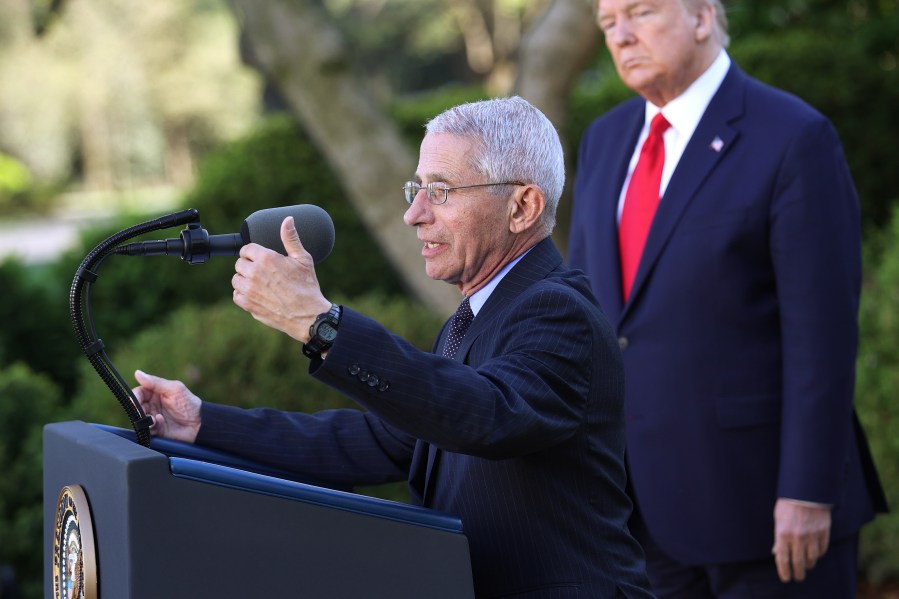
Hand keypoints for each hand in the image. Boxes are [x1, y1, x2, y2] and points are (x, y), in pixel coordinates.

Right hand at [133, 370, 201, 442]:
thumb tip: (137, 373)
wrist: (200, 424)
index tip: (135, 400)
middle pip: (136, 406)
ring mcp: (154, 417)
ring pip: (139, 418)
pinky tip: (160, 422)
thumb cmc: (189, 404)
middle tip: (142, 412)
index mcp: (157, 392)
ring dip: (144, 418)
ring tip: (153, 419)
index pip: (139, 392)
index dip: (135, 396)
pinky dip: (151, 426)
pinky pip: (147, 429)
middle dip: (137, 409)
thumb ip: (155, 382)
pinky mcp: (156, 429)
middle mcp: (153, 404)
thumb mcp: (174, 390)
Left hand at [231, 216, 331, 341]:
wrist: (308, 316)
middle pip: (240, 263)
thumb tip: (288, 220)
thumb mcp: (303, 259)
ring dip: (244, 280)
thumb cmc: (307, 286)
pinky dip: (243, 294)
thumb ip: (291, 238)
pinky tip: (256, 294)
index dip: (254, 252)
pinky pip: (236, 295)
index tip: (260, 258)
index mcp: (266, 258)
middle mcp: (254, 272)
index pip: (247, 248)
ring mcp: (249, 289)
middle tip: (263, 272)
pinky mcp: (248, 304)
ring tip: (259, 283)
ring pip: (236, 279)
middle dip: (249, 265)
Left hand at [771, 497, 831, 581]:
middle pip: (799, 562)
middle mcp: (798, 537)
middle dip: (798, 573)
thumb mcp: (778, 519)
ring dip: (809, 564)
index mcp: (783, 534)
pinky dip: (818, 554)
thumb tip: (776, 552)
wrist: (806, 491)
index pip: (783, 559)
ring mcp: (812, 535)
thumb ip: (778, 538)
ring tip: (806, 566)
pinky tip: (815, 555)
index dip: (784, 571)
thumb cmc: (788, 504)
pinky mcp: (824, 532)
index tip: (786, 578)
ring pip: (812, 558)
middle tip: (798, 577)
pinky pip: (822, 549)